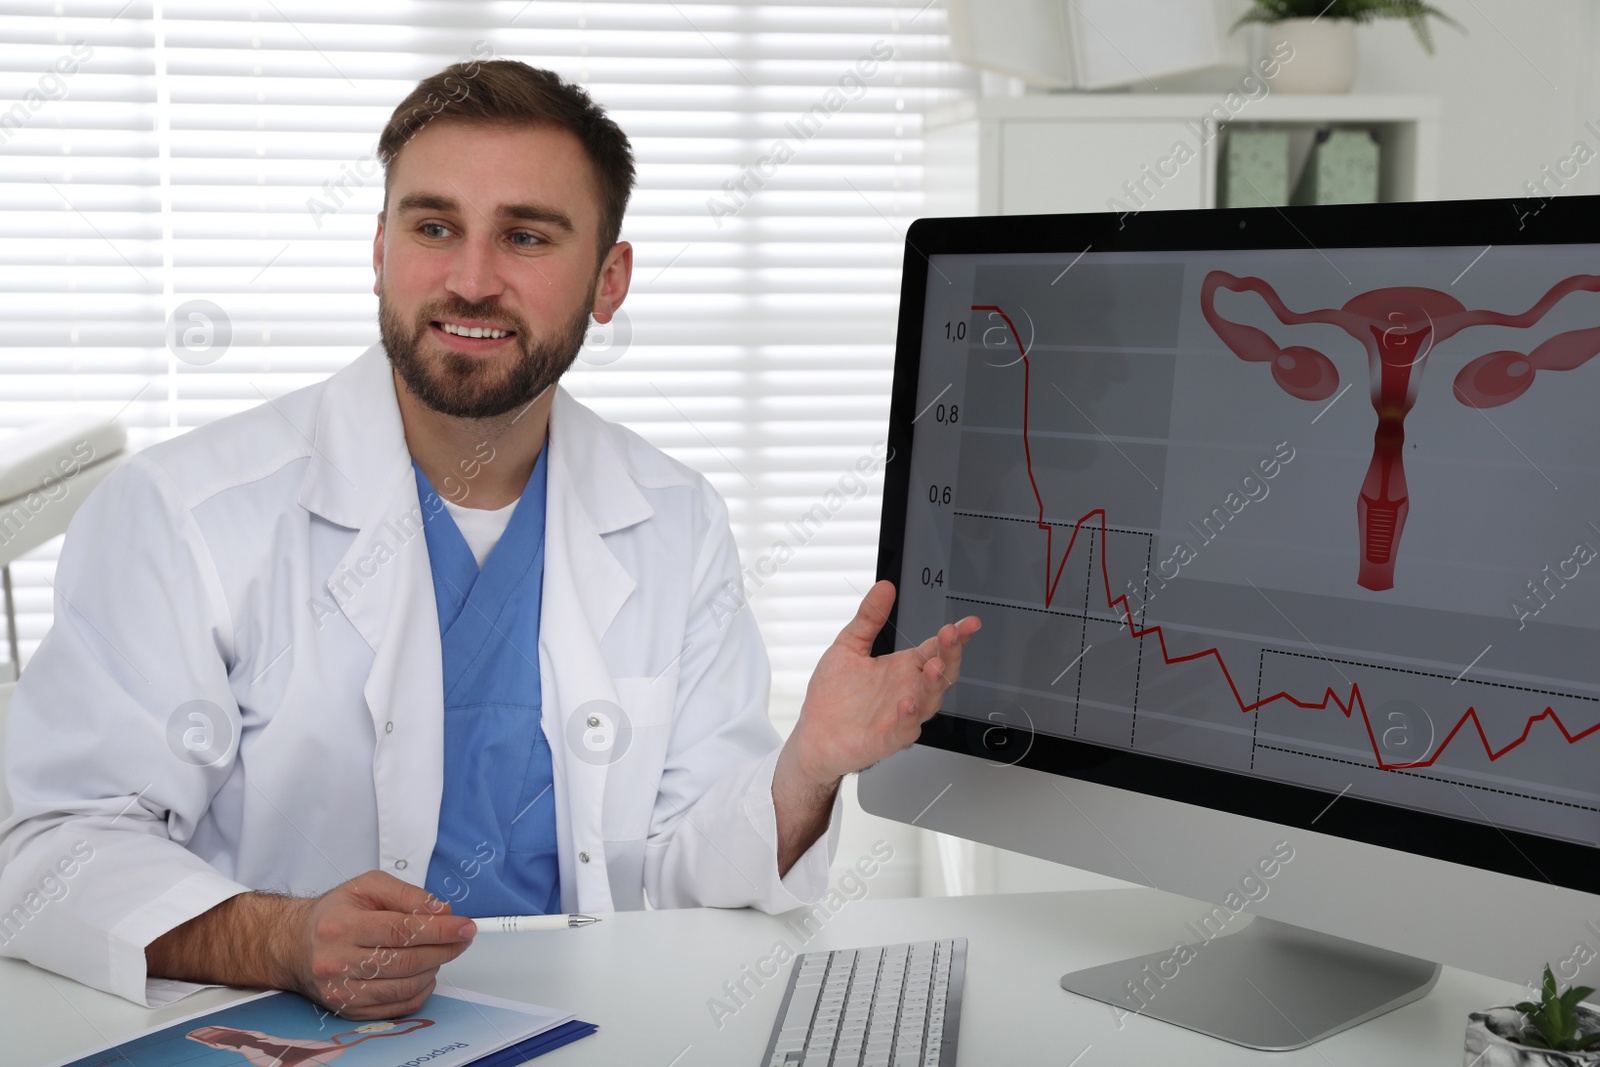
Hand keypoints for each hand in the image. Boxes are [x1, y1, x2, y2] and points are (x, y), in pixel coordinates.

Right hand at [282, 871, 475, 1018]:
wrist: (295, 944)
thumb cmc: (334, 913)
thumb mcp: (367, 886)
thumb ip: (407, 894)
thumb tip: (442, 911)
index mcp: (342, 926)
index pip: (402, 930)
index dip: (440, 929)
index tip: (465, 926)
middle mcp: (338, 961)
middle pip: (406, 961)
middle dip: (445, 949)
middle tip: (462, 938)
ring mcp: (342, 991)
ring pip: (405, 986)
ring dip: (434, 968)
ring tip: (441, 952)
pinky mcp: (348, 1010)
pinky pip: (397, 1006)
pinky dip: (420, 991)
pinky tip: (425, 973)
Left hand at [785, 580, 980, 789]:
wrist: (814, 734)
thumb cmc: (834, 696)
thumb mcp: (849, 646)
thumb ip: (868, 618)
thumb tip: (884, 587)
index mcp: (904, 668)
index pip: (936, 648)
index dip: (955, 635)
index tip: (968, 622)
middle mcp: (909, 690)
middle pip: (942, 672)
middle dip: (951, 653)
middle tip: (952, 635)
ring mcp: (902, 715)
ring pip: (931, 700)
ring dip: (934, 684)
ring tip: (933, 666)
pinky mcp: (888, 738)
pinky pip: (906, 729)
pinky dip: (909, 717)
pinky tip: (907, 704)